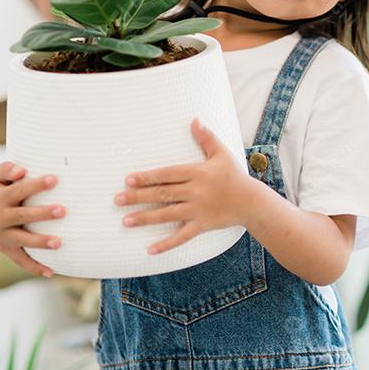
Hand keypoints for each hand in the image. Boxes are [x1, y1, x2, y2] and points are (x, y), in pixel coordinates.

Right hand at [0, 161, 64, 277]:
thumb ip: (7, 169)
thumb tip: (21, 171)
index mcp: (0, 198)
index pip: (20, 190)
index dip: (37, 185)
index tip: (55, 179)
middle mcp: (0, 218)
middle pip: (23, 216)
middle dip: (43, 213)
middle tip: (63, 210)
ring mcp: (2, 236)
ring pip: (23, 240)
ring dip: (41, 242)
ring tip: (59, 242)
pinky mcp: (6, 249)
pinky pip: (21, 261)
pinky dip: (35, 268)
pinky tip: (52, 273)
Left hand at [115, 118, 262, 254]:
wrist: (251, 202)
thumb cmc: (234, 175)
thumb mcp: (221, 154)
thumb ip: (206, 138)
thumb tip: (194, 119)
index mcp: (198, 173)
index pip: (168, 174)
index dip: (148, 176)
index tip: (128, 179)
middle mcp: (196, 192)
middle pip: (163, 194)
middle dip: (139, 196)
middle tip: (117, 199)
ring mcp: (199, 210)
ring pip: (168, 214)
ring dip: (146, 218)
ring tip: (126, 221)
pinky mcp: (202, 225)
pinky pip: (182, 236)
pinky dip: (167, 244)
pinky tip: (150, 249)